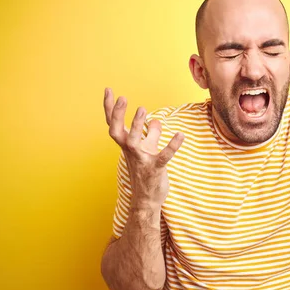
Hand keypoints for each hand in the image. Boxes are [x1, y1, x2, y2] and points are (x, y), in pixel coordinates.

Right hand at [103, 87, 184, 207]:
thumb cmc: (146, 173)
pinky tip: (181, 135)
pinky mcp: (155, 170)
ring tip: (143, 110)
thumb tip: (156, 121)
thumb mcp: (149, 151)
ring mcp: (141, 161)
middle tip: (122, 98)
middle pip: (116, 131)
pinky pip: (163, 157)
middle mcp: (130, 152)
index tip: (109, 90)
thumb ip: (152, 135)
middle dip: (117, 115)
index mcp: (127, 145)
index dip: (109, 108)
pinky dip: (171, 146)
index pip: (114, 124)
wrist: (147, 199)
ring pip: (134, 143)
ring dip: (137, 126)